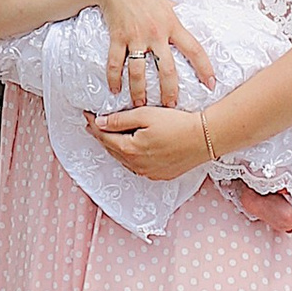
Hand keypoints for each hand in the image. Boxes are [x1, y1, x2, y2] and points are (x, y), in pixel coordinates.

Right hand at [86, 0, 215, 107]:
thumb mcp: (166, 2)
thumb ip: (175, 14)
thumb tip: (186, 16)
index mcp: (172, 25)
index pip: (194, 49)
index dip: (204, 68)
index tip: (211, 84)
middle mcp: (156, 34)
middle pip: (167, 70)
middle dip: (170, 92)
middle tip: (171, 106)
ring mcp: (136, 37)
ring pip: (139, 72)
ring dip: (140, 91)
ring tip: (141, 104)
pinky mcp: (118, 37)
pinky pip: (115, 62)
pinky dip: (114, 78)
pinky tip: (115, 89)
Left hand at [89, 98, 216, 184]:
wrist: (204, 138)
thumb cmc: (176, 123)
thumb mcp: (145, 115)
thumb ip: (120, 119)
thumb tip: (100, 122)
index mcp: (130, 149)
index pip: (104, 137)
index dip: (94, 125)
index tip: (87, 116)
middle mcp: (136, 165)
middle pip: (112, 149)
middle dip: (101, 136)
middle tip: (93, 125)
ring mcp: (148, 172)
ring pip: (124, 159)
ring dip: (115, 147)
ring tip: (108, 135)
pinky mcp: (159, 175)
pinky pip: (137, 166)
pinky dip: (129, 156)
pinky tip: (130, 148)